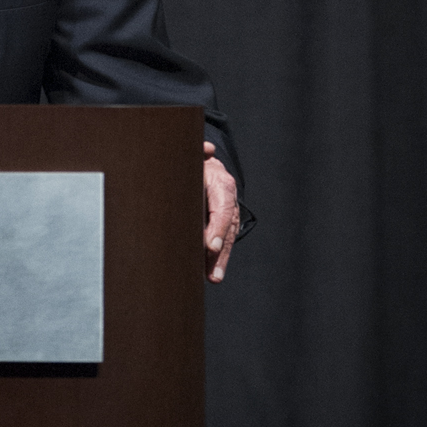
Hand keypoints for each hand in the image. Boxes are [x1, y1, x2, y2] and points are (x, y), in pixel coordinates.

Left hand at [203, 142, 239, 283]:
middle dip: (220, 251)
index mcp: (223, 185)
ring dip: (220, 260)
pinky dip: (218, 258)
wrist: (210, 168)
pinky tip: (210, 273)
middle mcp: (229, 202)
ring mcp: (230, 215)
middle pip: (227, 230)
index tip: (211, 246)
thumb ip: (199, 152)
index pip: (223, 210)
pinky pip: (224, 242)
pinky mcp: (225, 225)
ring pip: (227, 240)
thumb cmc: (198, 164)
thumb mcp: (196, 156)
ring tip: (212, 278)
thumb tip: (207, 148)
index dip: (218, 228)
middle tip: (212, 273)